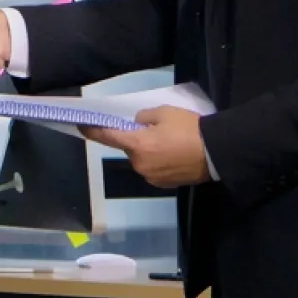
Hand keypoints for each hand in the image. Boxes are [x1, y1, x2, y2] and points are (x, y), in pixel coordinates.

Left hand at [83, 107, 209, 188]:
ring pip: (141, 160)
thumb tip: (137, 125)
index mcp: (137, 146)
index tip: (82, 126)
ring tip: (169, 143)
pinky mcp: (164, 184)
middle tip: (153, 130)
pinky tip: (174, 155)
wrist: (215, 153)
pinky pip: (153, 169)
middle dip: (135, 140)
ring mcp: (151, 177)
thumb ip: (144, 118)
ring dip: (148, 151)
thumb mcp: (164, 113)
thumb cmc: (188, 129)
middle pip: (129, 149)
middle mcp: (139, 164)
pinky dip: (158, 162)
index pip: (107, 137)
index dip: (93, 131)